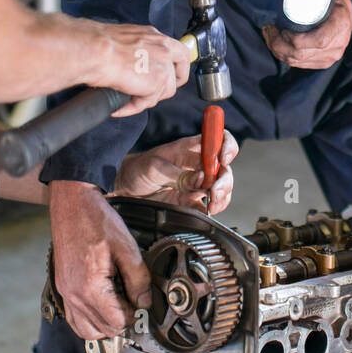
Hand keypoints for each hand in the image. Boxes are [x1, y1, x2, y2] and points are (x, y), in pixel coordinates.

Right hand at [48, 180, 149, 337]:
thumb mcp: (127, 248)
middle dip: (122, 320)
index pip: (117, 323)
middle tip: (133, 301)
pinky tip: (104, 304)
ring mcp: (65, 293)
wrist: (72, 205)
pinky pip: (74, 318)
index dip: (134, 316)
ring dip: (105, 324)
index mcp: (90, 287)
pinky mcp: (62, 288)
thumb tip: (144, 302)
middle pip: (102, 330)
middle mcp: (73, 295)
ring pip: (86, 330)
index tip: (142, 303)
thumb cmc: (97, 222)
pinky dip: (90, 319)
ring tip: (119, 304)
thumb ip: (139, 279)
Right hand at [92, 23, 191, 115]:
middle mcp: (163, 49)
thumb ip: (138, 51)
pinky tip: (119, 106)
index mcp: (155, 36)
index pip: (179, 51)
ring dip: (146, 98)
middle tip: (151, 93)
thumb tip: (136, 63)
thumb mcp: (125, 40)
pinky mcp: (157, 82)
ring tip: (126, 99)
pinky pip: (148, 102)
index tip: (173, 76)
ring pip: (165, 91)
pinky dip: (132, 107)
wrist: (95, 51)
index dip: (178, 67)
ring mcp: (163, 66)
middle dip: (167, 86)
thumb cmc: (99, 44)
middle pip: (179, 72)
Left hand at [114, 130, 238, 215]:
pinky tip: (208, 212)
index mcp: (190, 149)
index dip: (227, 146)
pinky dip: (213, 209)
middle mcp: (197, 164)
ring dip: (222, 196)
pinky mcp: (190, 201)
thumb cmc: (137, 169)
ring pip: (221, 187)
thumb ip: (177, 174)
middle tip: (214, 192)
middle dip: (224, 180)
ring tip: (212, 204)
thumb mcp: (154, 167)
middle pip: (224, 168)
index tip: (224, 159)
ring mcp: (195, 183)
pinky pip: (210, 205)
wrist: (124, 189)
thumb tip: (201, 180)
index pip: (218, 139)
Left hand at [261, 0, 351, 69]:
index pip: (318, 40)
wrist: (347, 17)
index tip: (282, 28)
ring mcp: (330, 57)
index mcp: (339, 25)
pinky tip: (276, 46)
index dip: (296, 39)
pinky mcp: (323, 63)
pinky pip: (299, 64)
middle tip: (268, 29)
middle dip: (277, 44)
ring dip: (277, 50)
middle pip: (301, 54)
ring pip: (296, 61)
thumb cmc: (334, 1)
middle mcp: (337, 45)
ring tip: (269, 35)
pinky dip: (284, 56)